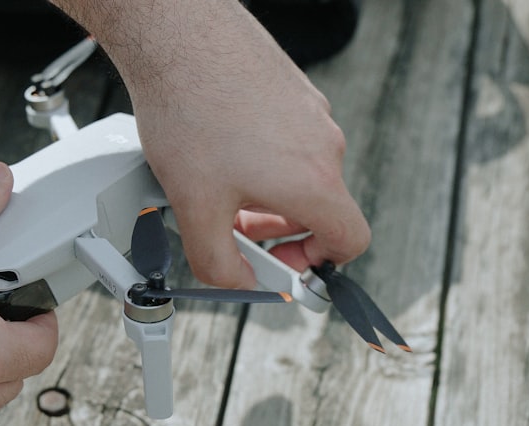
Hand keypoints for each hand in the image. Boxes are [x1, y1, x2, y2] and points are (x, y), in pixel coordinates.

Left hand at [129, 9, 369, 288]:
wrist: (177, 38)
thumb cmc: (190, 112)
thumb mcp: (195, 208)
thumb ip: (220, 263)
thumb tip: (239, 283)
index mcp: (314, 181)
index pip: (351, 240)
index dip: (321, 265)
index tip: (283, 264)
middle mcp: (323, 144)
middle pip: (321, 208)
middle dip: (279, 230)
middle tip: (236, 233)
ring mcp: (310, 111)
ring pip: (301, 172)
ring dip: (266, 195)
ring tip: (218, 190)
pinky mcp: (292, 88)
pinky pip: (288, 139)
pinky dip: (261, 158)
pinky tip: (216, 150)